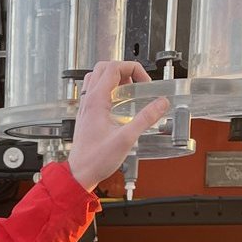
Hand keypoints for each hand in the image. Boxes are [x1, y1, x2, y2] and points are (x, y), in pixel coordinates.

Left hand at [67, 60, 169, 191]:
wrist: (80, 173)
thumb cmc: (96, 159)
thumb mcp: (126, 138)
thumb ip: (145, 119)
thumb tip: (161, 103)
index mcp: (96, 100)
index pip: (113, 68)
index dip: (133, 69)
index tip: (145, 82)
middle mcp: (88, 100)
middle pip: (103, 68)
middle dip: (124, 70)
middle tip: (138, 83)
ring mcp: (86, 106)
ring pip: (96, 77)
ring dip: (114, 77)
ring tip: (129, 90)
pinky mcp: (87, 114)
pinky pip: (94, 91)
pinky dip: (107, 89)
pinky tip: (119, 103)